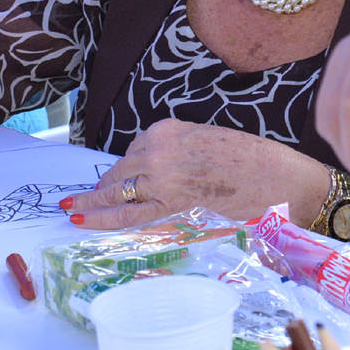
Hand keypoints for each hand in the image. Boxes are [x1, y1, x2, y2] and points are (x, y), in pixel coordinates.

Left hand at [67, 119, 331, 228]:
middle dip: (101, 187)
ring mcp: (162, 172)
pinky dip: (101, 216)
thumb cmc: (253, 163)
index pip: (134, 151)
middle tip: (79, 200)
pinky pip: (128, 211)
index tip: (111, 180)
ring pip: (118, 189)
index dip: (123, 171)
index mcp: (169, 129)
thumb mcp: (209, 143)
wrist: (276, 176)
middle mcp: (159, 146)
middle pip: (121, 170)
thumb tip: (166, 176)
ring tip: (73, 211)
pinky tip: (81, 220)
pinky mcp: (170, 198)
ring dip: (94, 202)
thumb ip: (182, 155)